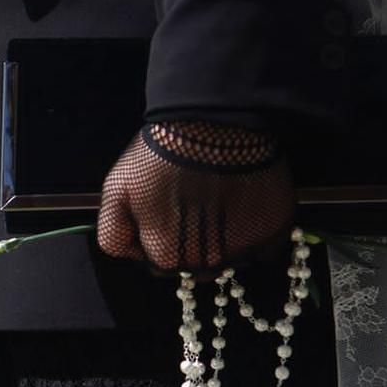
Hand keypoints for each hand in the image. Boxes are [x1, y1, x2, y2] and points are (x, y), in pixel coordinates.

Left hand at [96, 122, 294, 273]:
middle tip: (192, 204)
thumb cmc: (161, 153)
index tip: (165, 210)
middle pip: (195, 265)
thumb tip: (128, 256)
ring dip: (222, 240)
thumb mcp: (117, 188)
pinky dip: (254, 233)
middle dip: (190, 242)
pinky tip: (242, 207)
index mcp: (166, 257)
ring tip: (217, 202)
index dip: (159, 237)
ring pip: (228, 259)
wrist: (212, 121)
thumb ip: (113, 232)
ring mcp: (244, 249)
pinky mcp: (273, 231)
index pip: (160, 263)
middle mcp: (207, 264)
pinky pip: (263, 251)